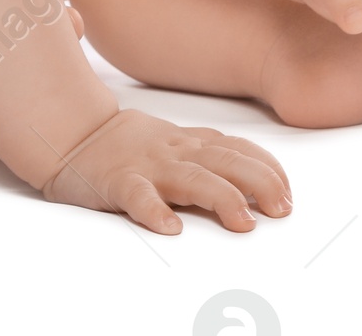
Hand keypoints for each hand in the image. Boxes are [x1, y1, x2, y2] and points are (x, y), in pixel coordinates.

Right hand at [39, 108, 291, 234]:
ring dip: (222, 197)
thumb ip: (210, 154)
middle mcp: (175, 151)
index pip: (238, 149)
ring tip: (243, 221)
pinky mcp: (119, 182)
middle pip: (226, 161)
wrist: (73, 134)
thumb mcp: (174, 142)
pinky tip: (169, 227)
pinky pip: (138, 197)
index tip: (289, 192)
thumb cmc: (129, 144)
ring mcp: (148, 165)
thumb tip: (259, 178)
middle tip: (282, 209)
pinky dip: (155, 211)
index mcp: (190, 143)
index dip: (269, 169)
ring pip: (191, 177)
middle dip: (260, 183)